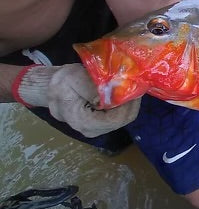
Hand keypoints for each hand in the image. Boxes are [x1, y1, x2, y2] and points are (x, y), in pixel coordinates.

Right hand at [12, 63, 139, 136]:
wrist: (53, 88)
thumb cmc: (62, 83)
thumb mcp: (73, 78)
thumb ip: (91, 88)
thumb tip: (109, 97)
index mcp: (82, 121)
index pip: (115, 120)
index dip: (128, 105)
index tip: (135, 88)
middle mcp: (91, 130)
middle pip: (122, 121)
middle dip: (131, 103)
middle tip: (136, 85)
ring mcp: (96, 129)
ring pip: (122, 119)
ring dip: (129, 104)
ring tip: (130, 87)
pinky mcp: (100, 125)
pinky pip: (119, 117)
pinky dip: (124, 105)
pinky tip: (123, 93)